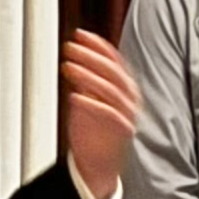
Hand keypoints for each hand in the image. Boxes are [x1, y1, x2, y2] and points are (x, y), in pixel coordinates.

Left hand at [60, 32, 139, 198]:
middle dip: (92, 57)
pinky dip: (92, 104)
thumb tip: (78, 56)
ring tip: (69, 67)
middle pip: (113, 72)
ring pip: (110, 90)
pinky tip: (75, 96)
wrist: (99, 163)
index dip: (98, 46)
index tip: (81, 35)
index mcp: (125, 87)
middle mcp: (129, 98)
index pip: (114, 60)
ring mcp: (127, 114)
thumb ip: (88, 79)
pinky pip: (109, 114)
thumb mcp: (91, 98)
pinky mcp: (121, 130)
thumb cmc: (94, 130)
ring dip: (88, 76)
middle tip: (71, 48)